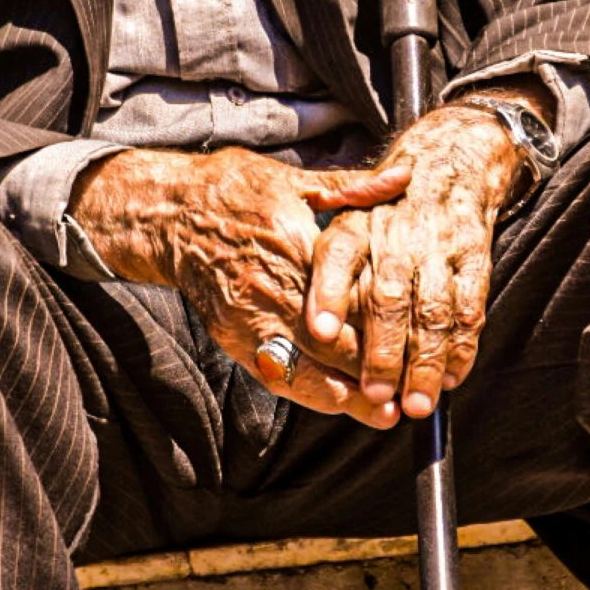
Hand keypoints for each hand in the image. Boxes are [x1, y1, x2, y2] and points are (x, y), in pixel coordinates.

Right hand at [68, 144, 409, 426]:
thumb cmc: (234, 190)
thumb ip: (353, 188)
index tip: (421, 337)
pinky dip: (310, 394)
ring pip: (306, 369)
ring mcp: (250, 317)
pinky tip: (339, 404)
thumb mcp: (294, 178)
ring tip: (385, 412)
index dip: (387, 323)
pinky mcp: (232, 336)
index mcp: (294, 243)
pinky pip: (275, 375)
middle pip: (334, 342)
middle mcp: (272, 287)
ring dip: (347, 396)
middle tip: (416, 387)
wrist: (168, 214)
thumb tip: (405, 177)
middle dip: (376, 369)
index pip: (350, 295)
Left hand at [304, 104, 525, 419]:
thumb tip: (312, 321)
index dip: (328, 294)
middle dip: (383, 351)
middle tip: (375, 394)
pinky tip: (451, 378)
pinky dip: (463, 347)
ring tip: (416, 403)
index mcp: (358, 224)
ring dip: (426, 362)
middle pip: (389, 298)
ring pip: (433, 312)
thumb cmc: (385, 210)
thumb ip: (320, 269)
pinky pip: (470, 309)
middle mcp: (399, 235)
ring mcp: (441, 248)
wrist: (451, 164)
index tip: (321, 332)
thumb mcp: (343, 215)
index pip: (337, 256)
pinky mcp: (476, 260)